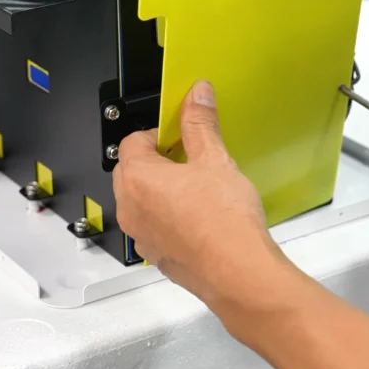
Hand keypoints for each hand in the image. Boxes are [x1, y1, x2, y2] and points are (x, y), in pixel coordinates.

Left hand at [113, 80, 293, 308]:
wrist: (239, 274)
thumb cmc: (224, 221)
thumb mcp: (214, 159)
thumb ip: (200, 123)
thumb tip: (196, 94)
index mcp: (137, 179)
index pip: (133, 141)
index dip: (159, 133)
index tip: (183, 134)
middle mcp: (130, 208)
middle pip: (133, 170)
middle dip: (159, 161)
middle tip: (192, 159)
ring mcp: (141, 236)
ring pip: (143, 200)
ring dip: (163, 190)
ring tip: (200, 189)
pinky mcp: (157, 257)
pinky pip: (155, 227)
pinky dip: (170, 217)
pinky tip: (202, 218)